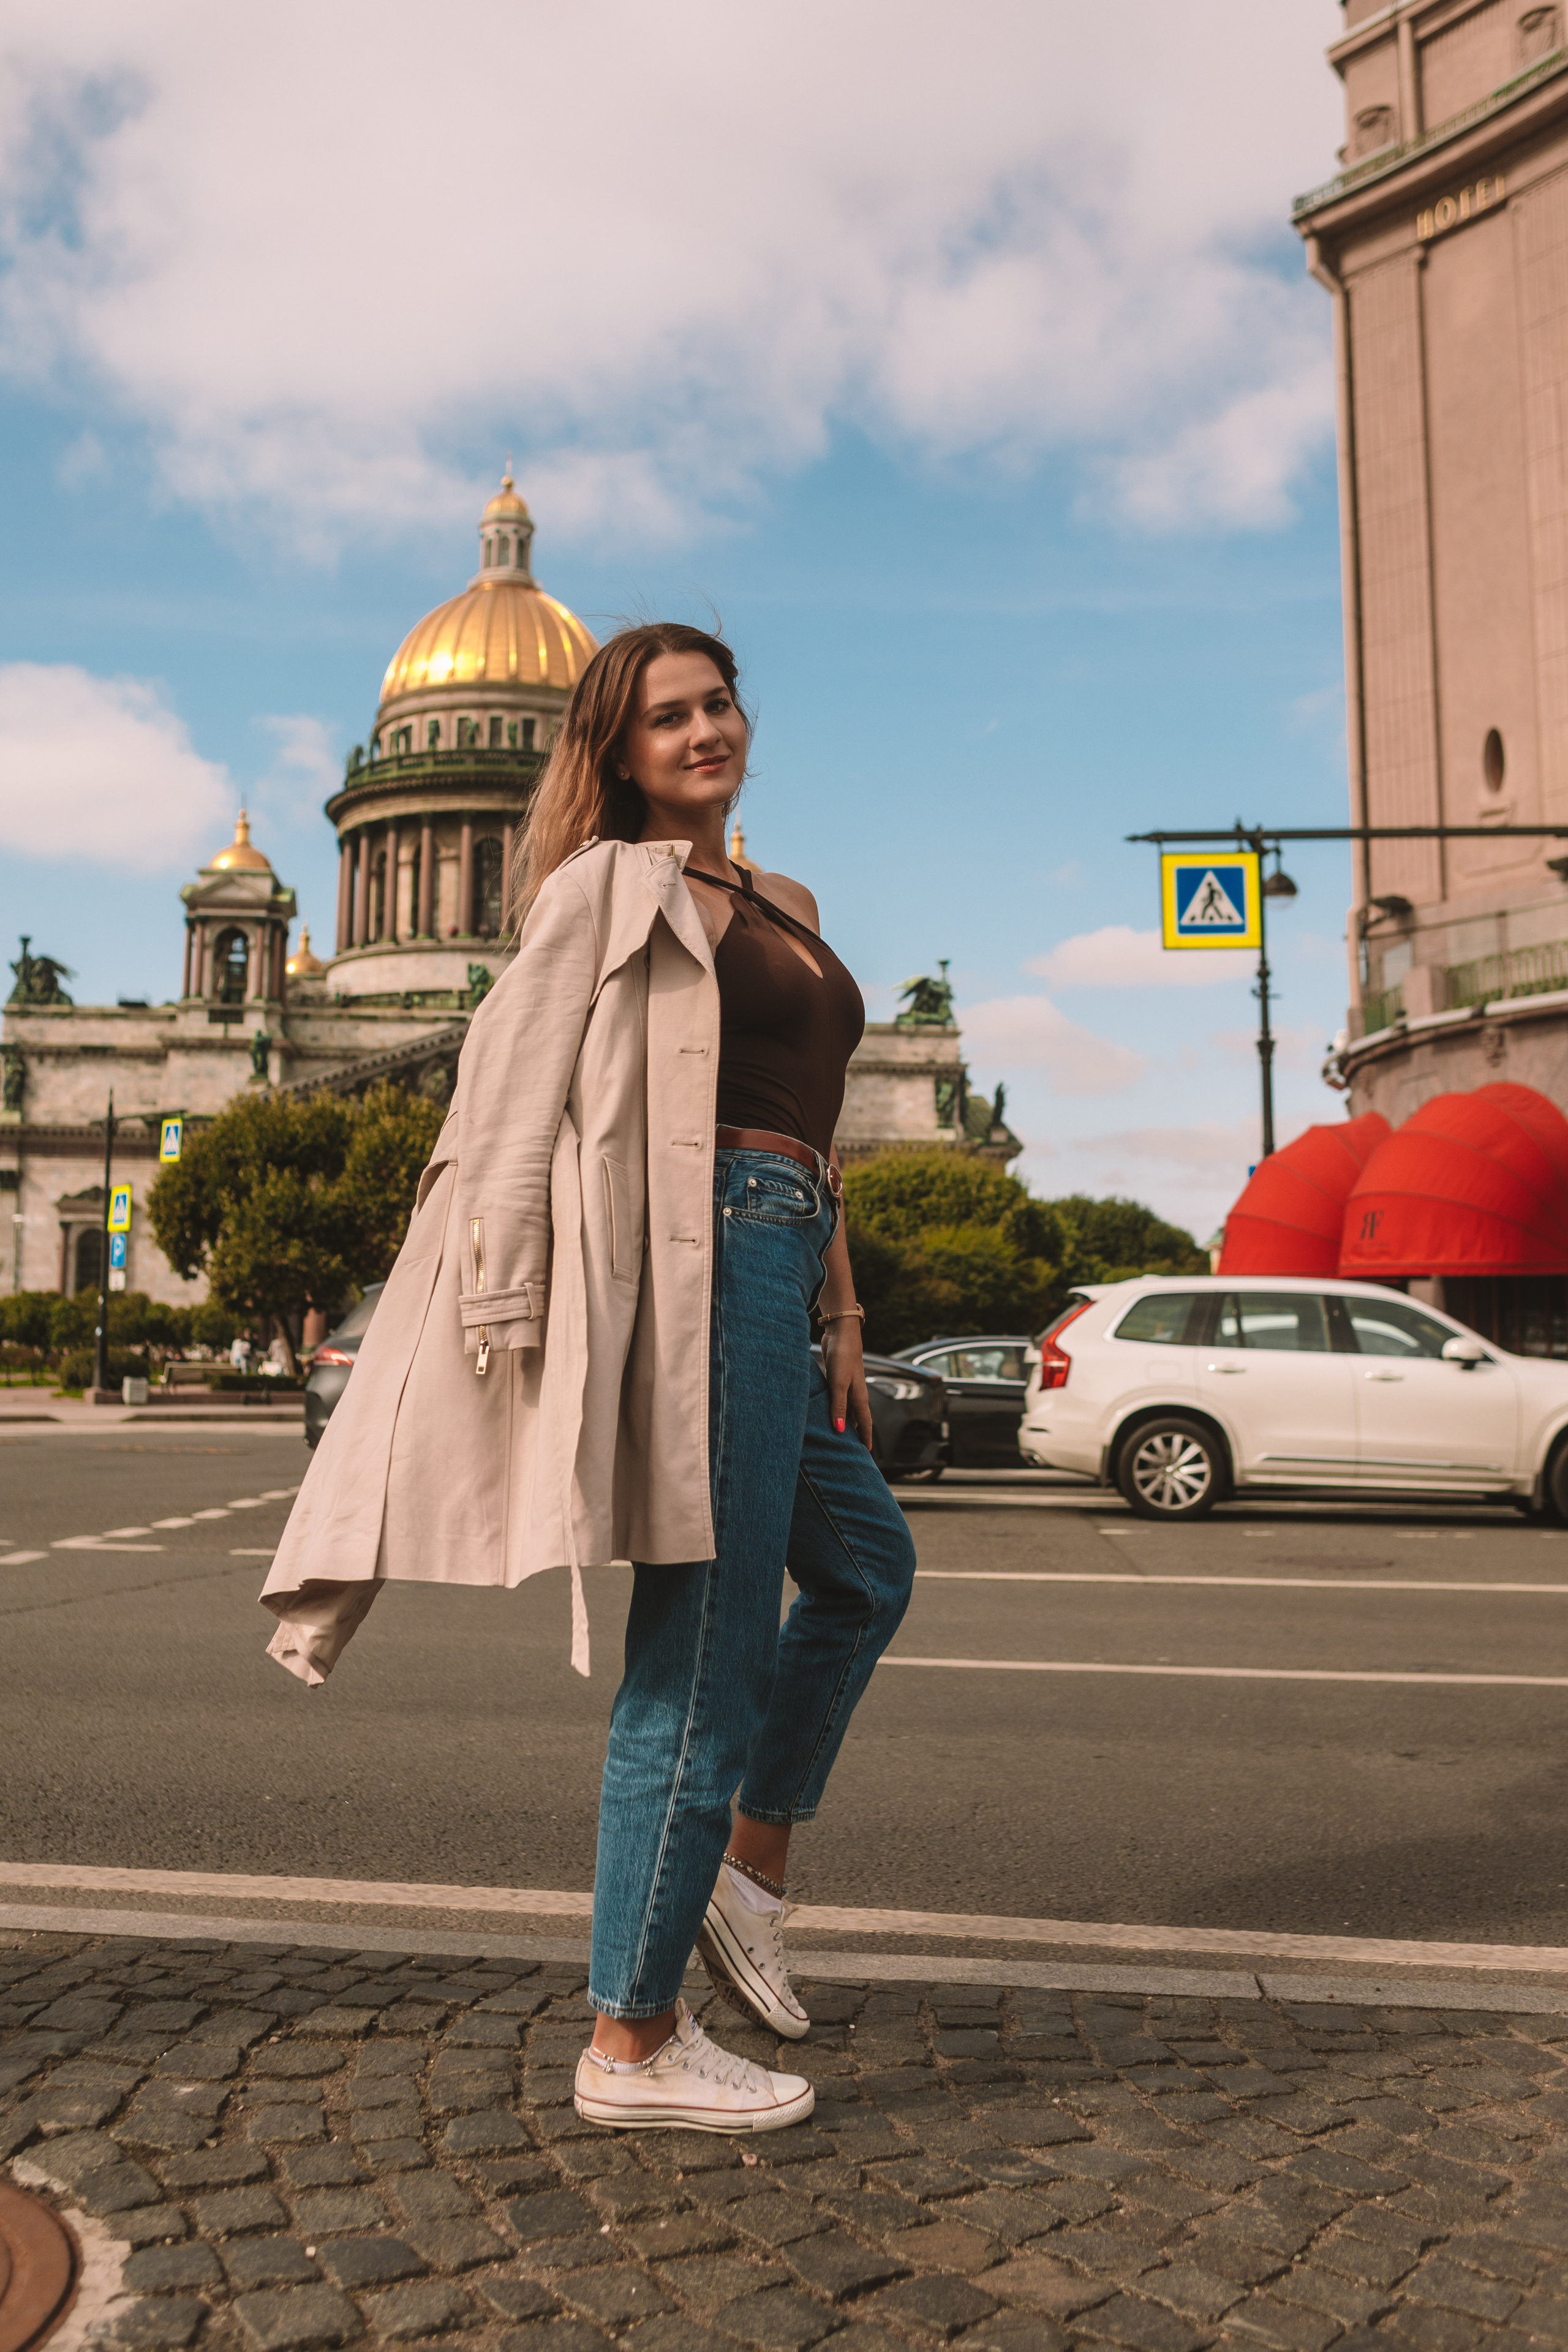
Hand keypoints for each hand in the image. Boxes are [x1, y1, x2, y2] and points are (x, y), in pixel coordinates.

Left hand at [822, 1317, 873, 1448]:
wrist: (840, 1333)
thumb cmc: (842, 1357)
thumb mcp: (839, 1384)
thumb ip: (839, 1406)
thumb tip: (841, 1430)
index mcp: (859, 1396)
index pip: (865, 1422)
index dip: (865, 1437)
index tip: (866, 1453)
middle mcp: (855, 1393)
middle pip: (857, 1418)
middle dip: (856, 1433)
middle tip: (852, 1449)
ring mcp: (847, 1386)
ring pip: (847, 1409)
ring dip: (845, 1421)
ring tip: (840, 1435)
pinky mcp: (837, 1379)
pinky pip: (837, 1400)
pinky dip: (835, 1409)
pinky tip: (827, 1412)